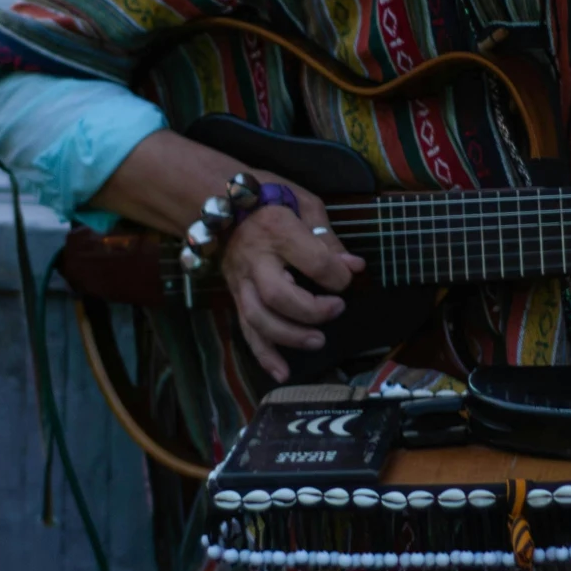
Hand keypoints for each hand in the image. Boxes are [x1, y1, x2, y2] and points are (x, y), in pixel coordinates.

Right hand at [222, 190, 364, 384]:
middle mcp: (255, 258)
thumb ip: (328, 237)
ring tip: (318, 341)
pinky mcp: (235, 296)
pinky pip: (245, 330)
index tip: (349, 275)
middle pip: (278, 296)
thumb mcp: (304, 202)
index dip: (338, 274)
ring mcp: (240, 281)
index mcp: (277, 229)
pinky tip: (282, 373)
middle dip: (312, 310)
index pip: (313, 261)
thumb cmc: (268, 197)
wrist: (216, 200)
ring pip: (258, 318)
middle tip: (336, 309)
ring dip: (290, 336)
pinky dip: (263, 355)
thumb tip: (354, 266)